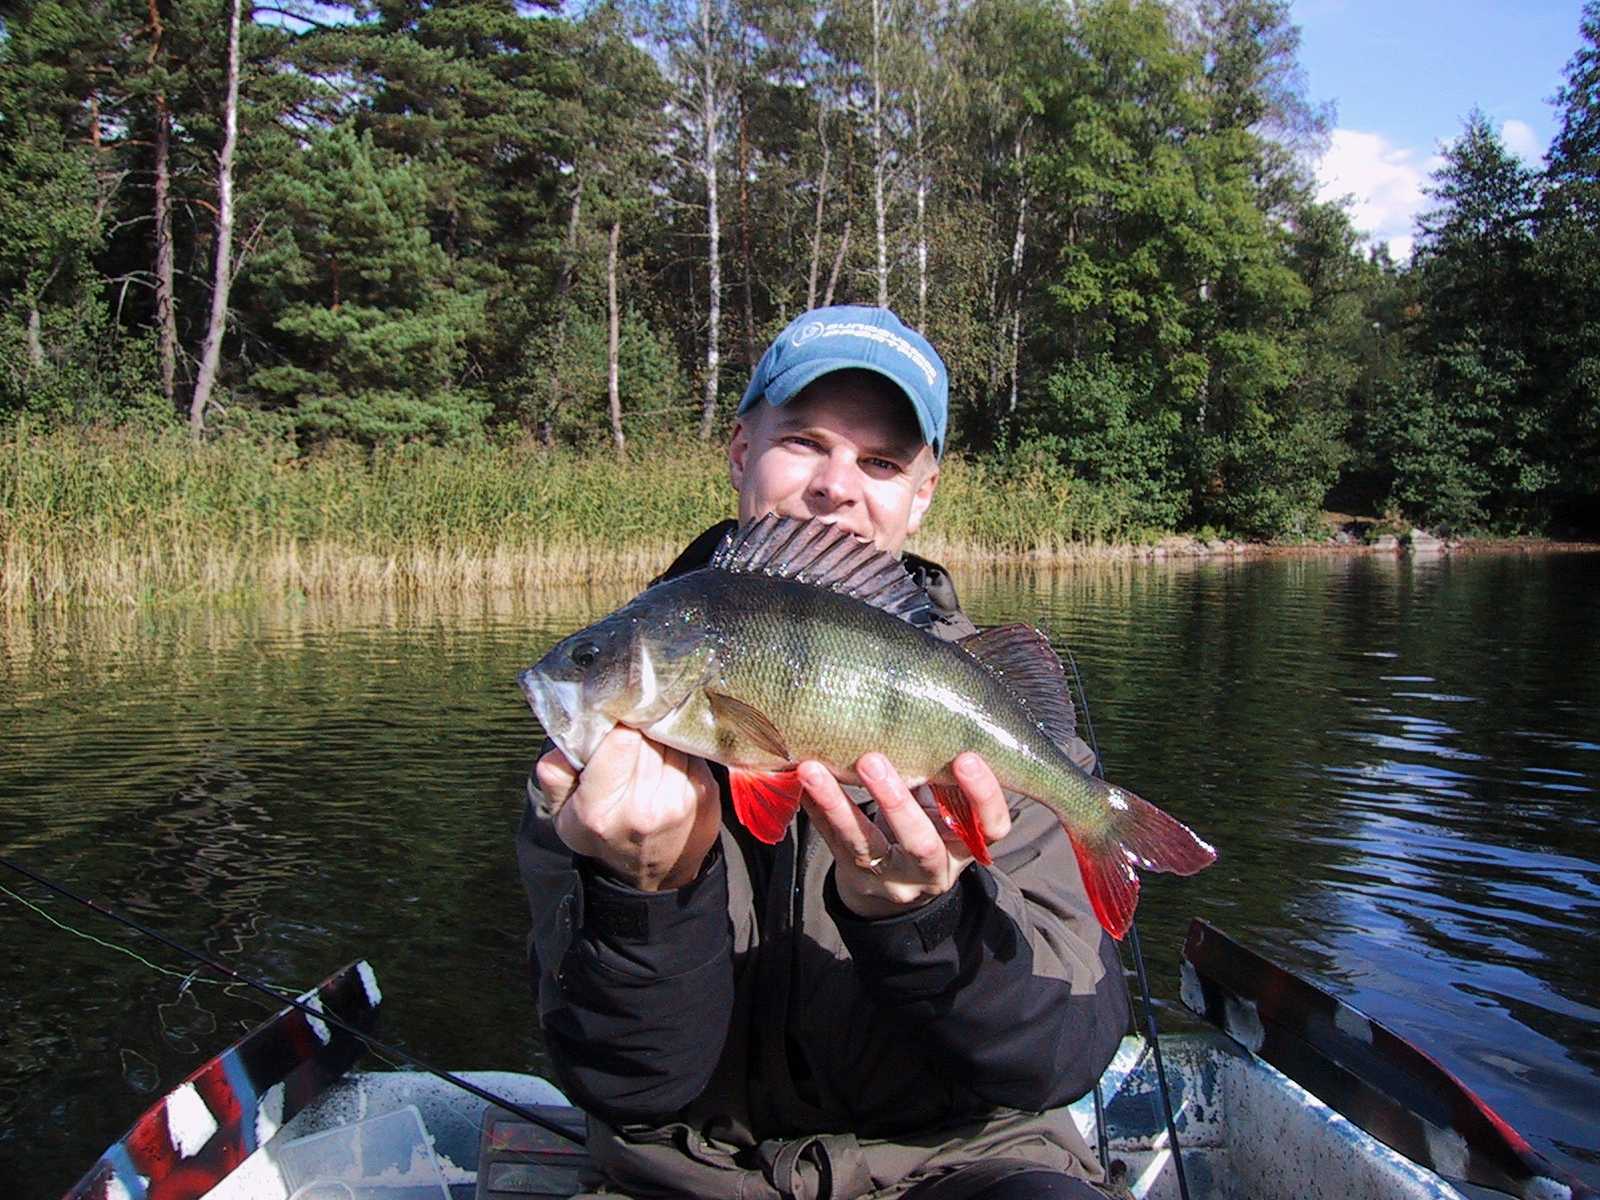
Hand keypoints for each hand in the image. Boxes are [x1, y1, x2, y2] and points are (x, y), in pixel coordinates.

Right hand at [535, 727, 719, 891]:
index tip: (616, 723)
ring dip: (661, 738)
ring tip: (649, 753)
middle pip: (649, 736)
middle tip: (631, 736)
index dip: (620, 723)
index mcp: (600, 810)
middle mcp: (642, 809)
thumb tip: (567, 736)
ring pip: (672, 740)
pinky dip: (680, 750)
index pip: (621, 740)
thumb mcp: (563, 814)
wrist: (649, 877)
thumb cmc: (602, 835)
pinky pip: (693, 751)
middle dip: (640, 729)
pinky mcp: (705, 796)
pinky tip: (668, 766)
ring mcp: (679, 803)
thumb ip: (555, 774)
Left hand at [797, 751, 1011, 918]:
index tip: (966, 757)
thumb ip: (945, 777)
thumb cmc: (929, 826)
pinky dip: (817, 810)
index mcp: (966, 846)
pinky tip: (802, 781)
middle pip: (920, 844)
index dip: (982, 795)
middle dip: (896, 803)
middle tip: (872, 760)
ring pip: (866, 846)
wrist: (897, 885)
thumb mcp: (947, 810)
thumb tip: (933, 710)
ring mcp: (892, 878)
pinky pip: (833, 843)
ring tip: (813, 770)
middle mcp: (933, 869)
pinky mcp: (856, 875)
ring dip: (839, 807)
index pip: (990, 827)